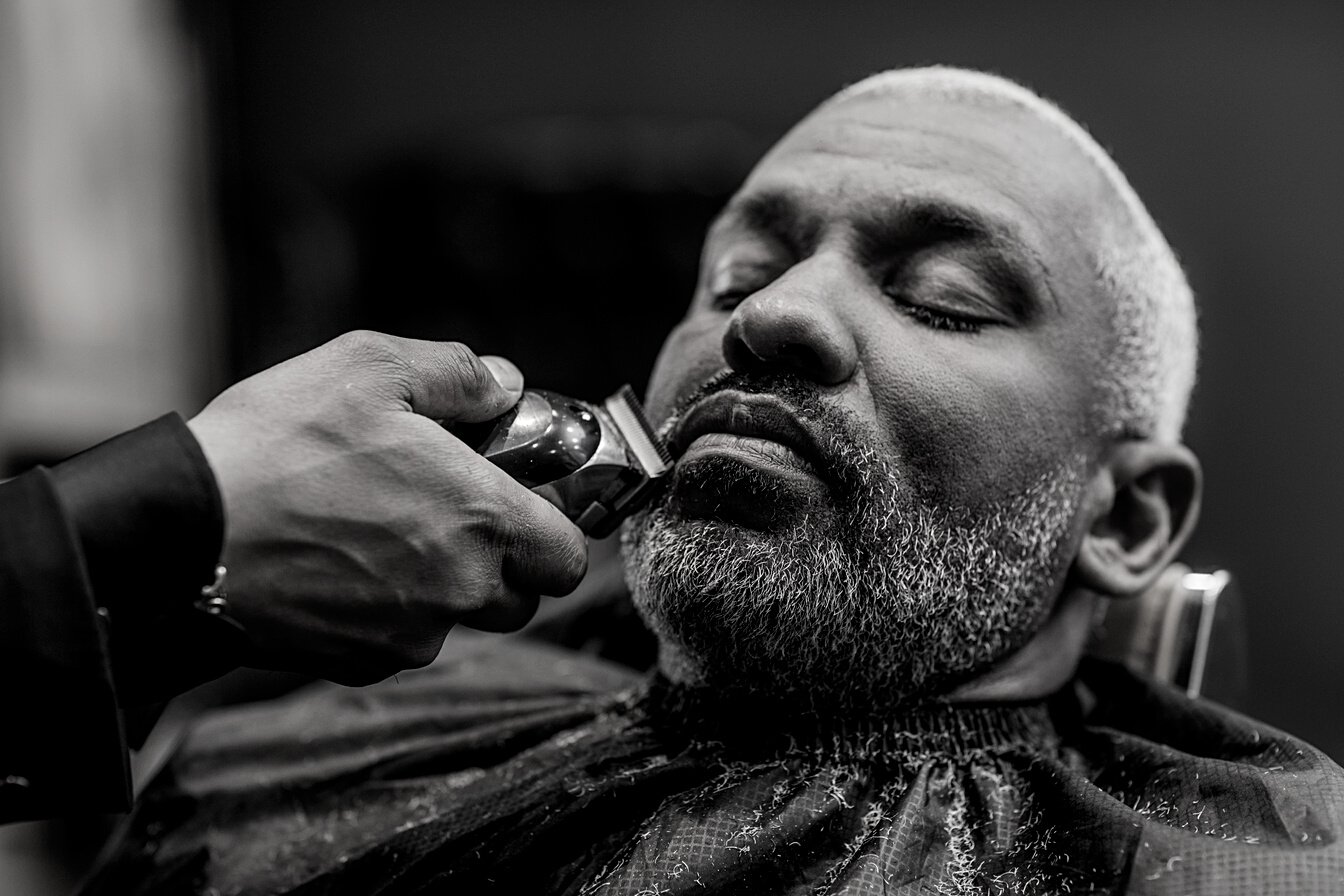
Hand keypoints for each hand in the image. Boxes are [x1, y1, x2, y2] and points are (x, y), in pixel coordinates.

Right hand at [187, 331, 587, 684]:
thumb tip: (506, 384)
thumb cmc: (278, 443)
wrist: (182, 531)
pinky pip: (399, 644)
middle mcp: (459, 589)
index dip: (556, 531)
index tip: (525, 506)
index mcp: (481, 518)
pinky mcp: (358, 663)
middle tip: (448, 513)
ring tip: (383, 534)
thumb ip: (457, 374)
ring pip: (457, 622)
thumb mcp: (371, 367)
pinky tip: (340, 568)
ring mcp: (409, 636)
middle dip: (499, 562)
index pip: (569, 557)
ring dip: (442, 589)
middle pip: (520, 596)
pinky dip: (386, 615)